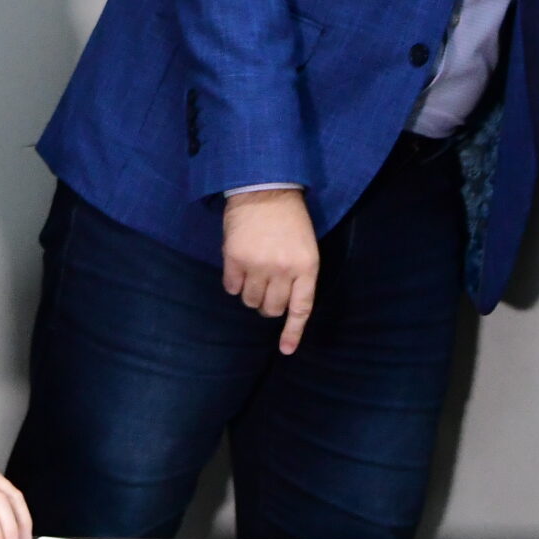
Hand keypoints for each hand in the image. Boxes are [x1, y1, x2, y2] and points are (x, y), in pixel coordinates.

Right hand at [221, 187, 319, 353]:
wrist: (264, 187)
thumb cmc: (289, 218)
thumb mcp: (306, 246)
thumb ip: (298, 274)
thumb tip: (283, 304)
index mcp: (306, 266)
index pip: (301, 308)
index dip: (292, 332)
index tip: (286, 350)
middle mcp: (283, 270)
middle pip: (272, 308)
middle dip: (268, 304)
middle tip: (266, 287)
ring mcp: (258, 265)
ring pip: (249, 301)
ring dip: (250, 293)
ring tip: (252, 272)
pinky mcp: (234, 259)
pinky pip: (231, 288)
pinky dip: (233, 283)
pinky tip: (238, 266)